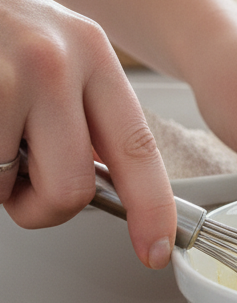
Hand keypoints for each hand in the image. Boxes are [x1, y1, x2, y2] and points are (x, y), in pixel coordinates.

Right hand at [0, 0, 175, 267]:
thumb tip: (100, 184)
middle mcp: (58, 61)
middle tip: (13, 174)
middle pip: (75, 189)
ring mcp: (10, 76)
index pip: (137, 147)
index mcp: (91, 53)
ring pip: (16, 190)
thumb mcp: (47, 52)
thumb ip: (79, 111)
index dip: (152, 209)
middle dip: (40, 204)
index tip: (156, 250)